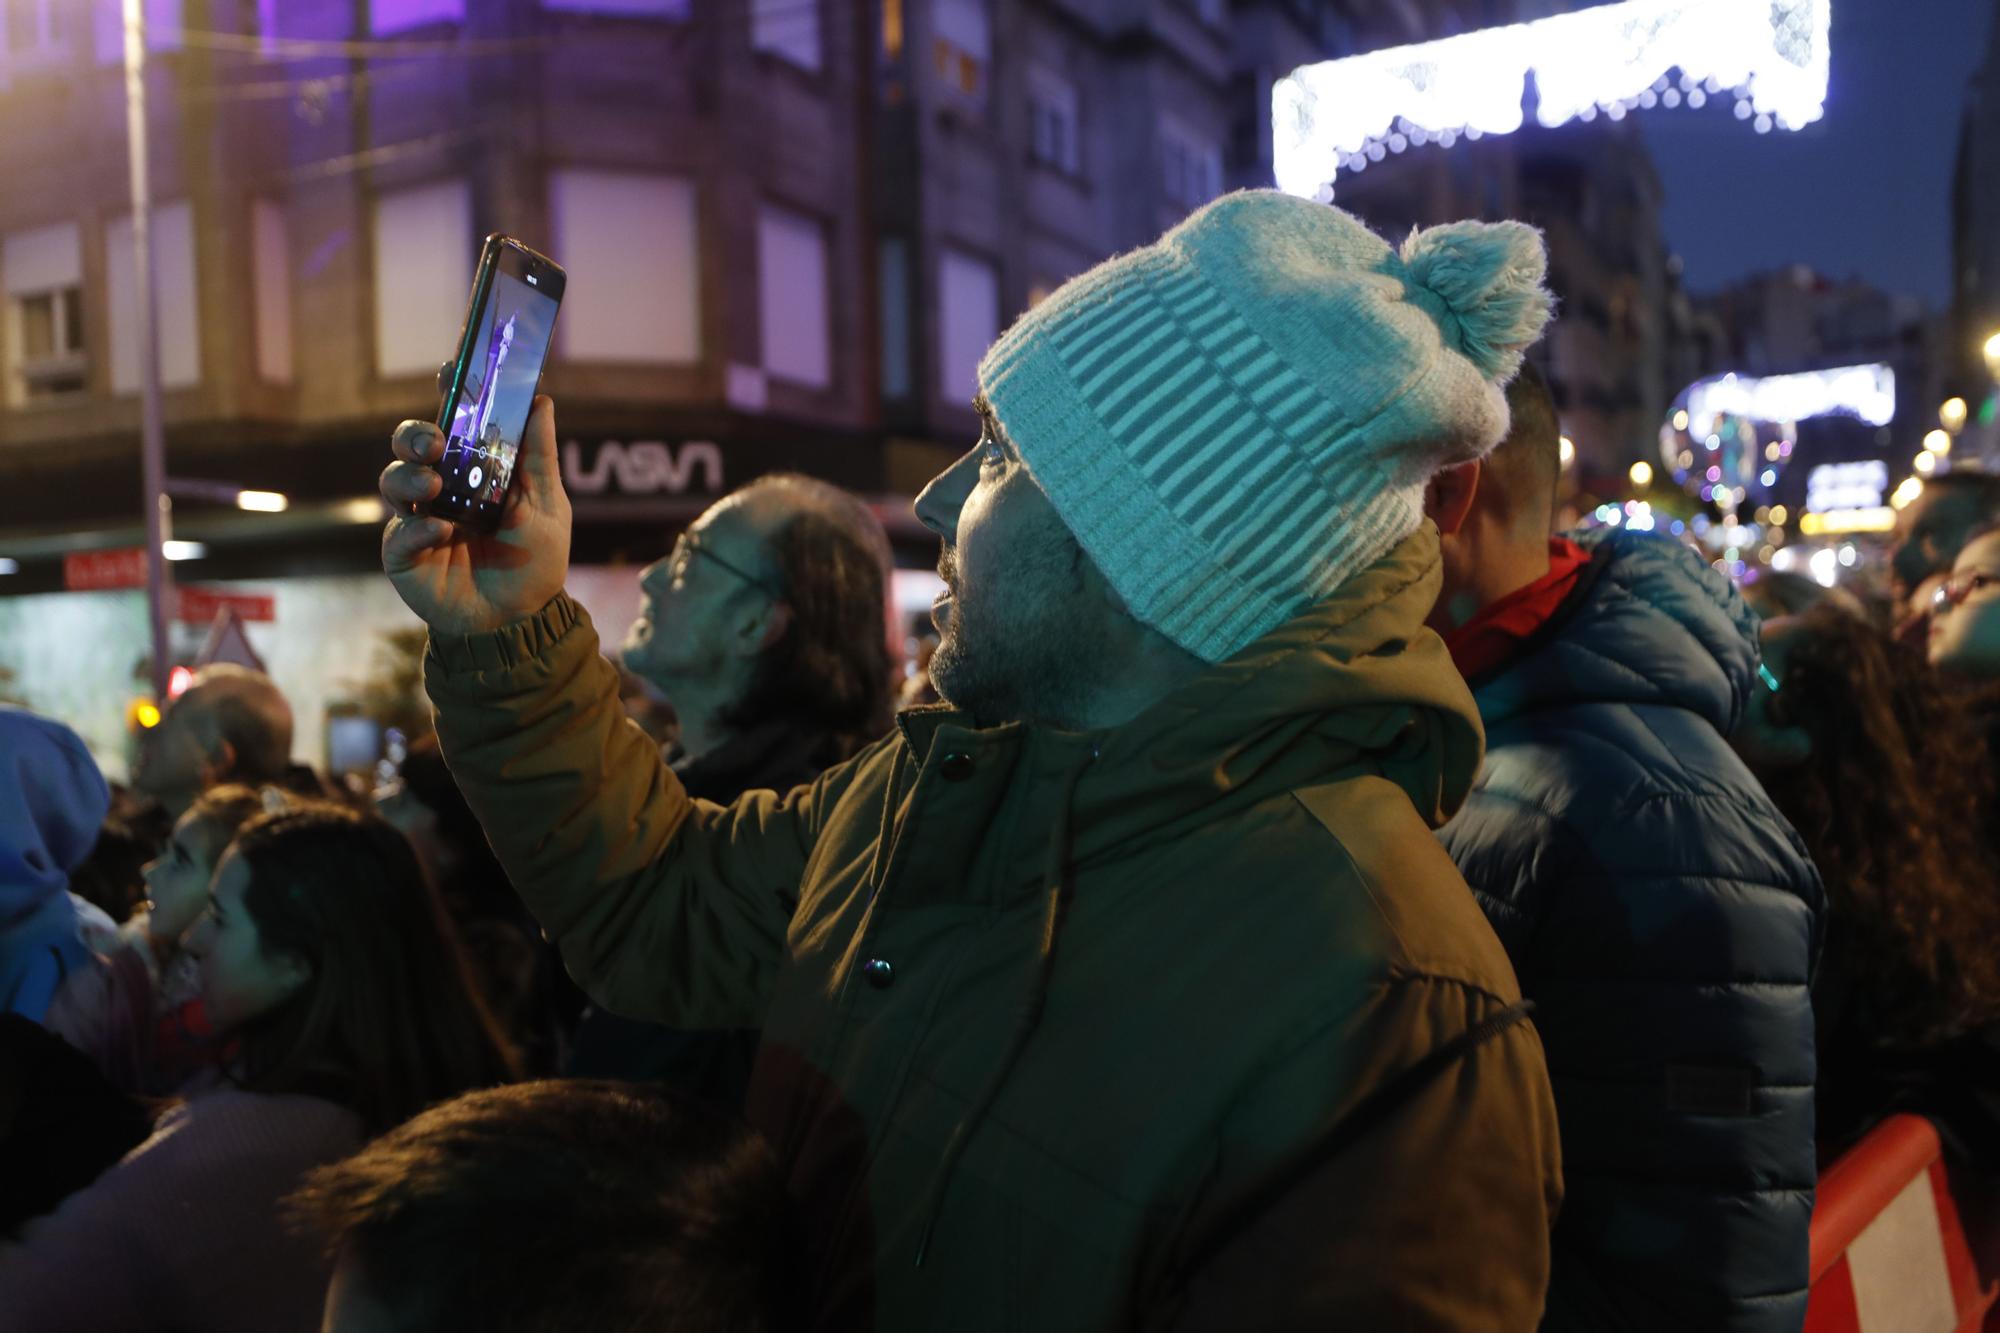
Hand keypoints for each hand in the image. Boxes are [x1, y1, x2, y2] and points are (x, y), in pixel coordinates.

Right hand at [379, 394, 572, 635]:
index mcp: (472, 469)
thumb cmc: (535, 559)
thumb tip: (542, 399)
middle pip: (410, 444)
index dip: (449, 393)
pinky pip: (398, 533)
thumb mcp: (548, 504)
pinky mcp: (405, 554)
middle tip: (435, 442)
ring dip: (409, 476)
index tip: (452, 369)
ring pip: (393, 480)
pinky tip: (439, 532)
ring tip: (433, 486)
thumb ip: (539, 455)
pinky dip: (416, 528)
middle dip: (415, 434)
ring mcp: (418, 518)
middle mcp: (440, 487)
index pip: (453, 421)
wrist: (522, 618)